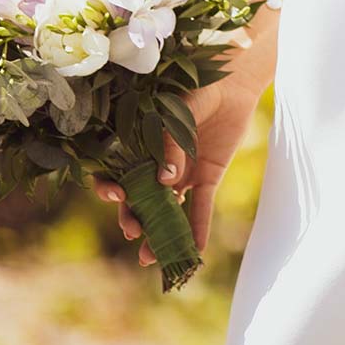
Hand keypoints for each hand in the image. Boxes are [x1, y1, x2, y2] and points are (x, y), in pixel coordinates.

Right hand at [92, 68, 266, 264]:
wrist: (234, 84)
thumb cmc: (198, 92)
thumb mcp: (177, 115)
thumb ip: (169, 146)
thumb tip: (165, 182)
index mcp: (139, 148)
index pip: (115, 175)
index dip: (110, 190)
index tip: (116, 196)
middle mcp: (157, 166)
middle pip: (139, 201)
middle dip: (133, 219)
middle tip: (133, 232)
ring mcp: (182, 175)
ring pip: (167, 211)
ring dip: (160, 235)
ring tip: (152, 259)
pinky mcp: (208, 177)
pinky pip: (201, 208)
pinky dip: (198, 228)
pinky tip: (196, 250)